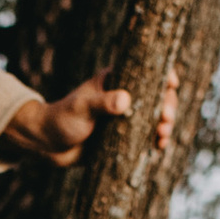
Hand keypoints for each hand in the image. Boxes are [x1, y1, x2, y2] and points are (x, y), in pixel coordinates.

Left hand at [0, 66, 180, 169]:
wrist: (48, 145)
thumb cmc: (62, 119)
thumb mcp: (82, 108)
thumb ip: (102, 103)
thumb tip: (125, 100)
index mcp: (116, 81)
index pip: (147, 72)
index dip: (164, 75)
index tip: (171, 84)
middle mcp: (124, 98)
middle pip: (158, 97)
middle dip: (168, 106)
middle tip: (165, 118)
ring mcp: (126, 118)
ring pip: (156, 118)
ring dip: (165, 125)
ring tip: (162, 136)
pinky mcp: (124, 138)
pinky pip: (147, 137)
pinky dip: (156, 141)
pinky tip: (159, 147)